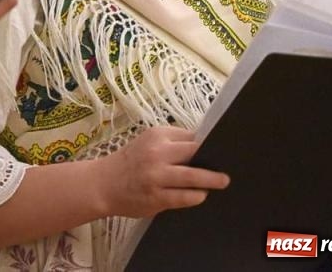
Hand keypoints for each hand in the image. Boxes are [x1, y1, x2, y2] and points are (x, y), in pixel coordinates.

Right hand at [95, 127, 230, 218]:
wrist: (102, 184)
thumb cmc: (130, 162)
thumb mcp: (148, 144)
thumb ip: (172, 144)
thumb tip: (206, 148)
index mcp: (156, 135)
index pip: (192, 137)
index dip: (209, 143)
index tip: (223, 149)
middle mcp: (157, 153)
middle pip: (196, 152)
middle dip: (214, 160)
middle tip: (228, 167)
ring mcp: (156, 176)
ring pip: (194, 176)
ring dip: (212, 180)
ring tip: (222, 182)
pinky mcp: (156, 197)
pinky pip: (185, 197)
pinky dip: (197, 196)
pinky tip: (200, 195)